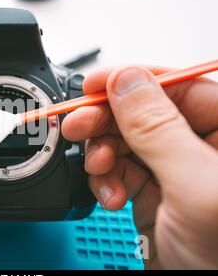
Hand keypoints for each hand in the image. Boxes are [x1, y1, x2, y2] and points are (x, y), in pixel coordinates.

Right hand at [62, 66, 217, 268]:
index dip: (132, 80)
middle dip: (106, 120)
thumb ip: (158, 129)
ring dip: (102, 155)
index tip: (95, 84)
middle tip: (76, 124)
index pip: (178, 86)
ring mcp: (173, 171)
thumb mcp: (195, 185)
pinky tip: (111, 196)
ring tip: (98, 169)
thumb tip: (127, 82)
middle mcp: (200, 147)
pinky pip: (117, 171)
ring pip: (124, 141)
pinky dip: (105, 181)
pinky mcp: (150, 193)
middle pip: (142, 112)